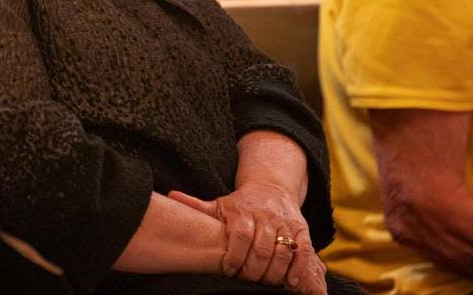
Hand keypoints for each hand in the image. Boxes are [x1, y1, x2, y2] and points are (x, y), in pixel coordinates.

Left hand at [169, 185, 324, 294]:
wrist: (271, 189)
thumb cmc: (240, 204)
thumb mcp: (219, 204)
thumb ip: (196, 205)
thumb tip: (170, 196)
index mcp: (243, 210)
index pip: (240, 236)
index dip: (234, 257)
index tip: (228, 271)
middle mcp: (265, 215)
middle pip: (261, 248)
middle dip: (253, 269)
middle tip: (246, 280)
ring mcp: (285, 223)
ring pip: (282, 251)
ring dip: (274, 272)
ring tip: (265, 283)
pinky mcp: (302, 230)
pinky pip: (303, 251)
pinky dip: (298, 268)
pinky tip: (290, 282)